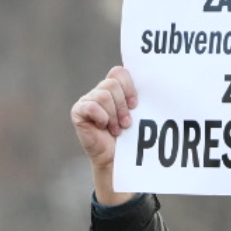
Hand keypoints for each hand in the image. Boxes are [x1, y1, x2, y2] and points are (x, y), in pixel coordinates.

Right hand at [71, 64, 138, 203]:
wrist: (115, 158)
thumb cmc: (128, 137)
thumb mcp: (137, 114)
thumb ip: (137, 97)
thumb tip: (152, 82)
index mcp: (114, 88)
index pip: (119, 72)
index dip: (129, 87)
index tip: (135, 105)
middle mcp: (99, 91)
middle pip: (112, 83)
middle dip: (122, 105)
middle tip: (126, 122)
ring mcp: (87, 100)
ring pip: (103, 95)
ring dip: (113, 115)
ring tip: (116, 128)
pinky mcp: (78, 111)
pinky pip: (91, 106)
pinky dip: (101, 118)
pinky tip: (102, 127)